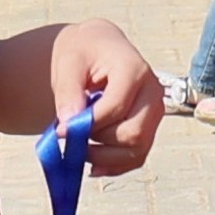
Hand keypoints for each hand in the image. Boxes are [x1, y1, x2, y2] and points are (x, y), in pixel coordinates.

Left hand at [49, 17, 164, 174]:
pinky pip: (138, 157)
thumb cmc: (84, 52)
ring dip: (105, 157)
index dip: (86, 124)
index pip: (115, 108)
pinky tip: (93, 163)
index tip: (60, 131)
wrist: (99, 48)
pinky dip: (115, 166)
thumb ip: (68, 91)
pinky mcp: (150, 127)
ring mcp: (155, 111)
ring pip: (138, 150)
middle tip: (72, 138)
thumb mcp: (68, 63)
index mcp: (134, 69)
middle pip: (133, 133)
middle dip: (99, 143)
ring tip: (79, 149)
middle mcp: (152, 91)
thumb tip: (69, 124)